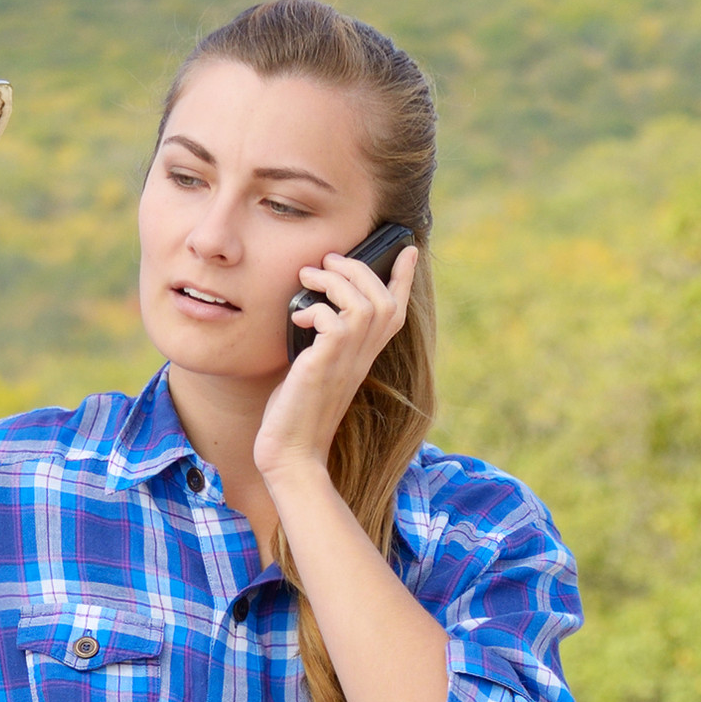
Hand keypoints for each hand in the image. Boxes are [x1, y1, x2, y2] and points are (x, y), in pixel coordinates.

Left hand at [254, 242, 417, 481]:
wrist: (291, 452)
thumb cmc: (297, 411)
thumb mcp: (315, 366)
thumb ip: (323, 340)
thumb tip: (309, 308)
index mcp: (365, 355)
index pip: (396, 310)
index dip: (404, 278)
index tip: (409, 250)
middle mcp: (364, 356)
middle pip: (384, 300)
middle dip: (359, 268)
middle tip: (328, 260)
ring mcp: (348, 361)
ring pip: (364, 304)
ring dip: (335, 281)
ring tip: (308, 277)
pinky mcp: (325, 365)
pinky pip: (333, 321)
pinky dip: (315, 309)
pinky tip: (298, 317)